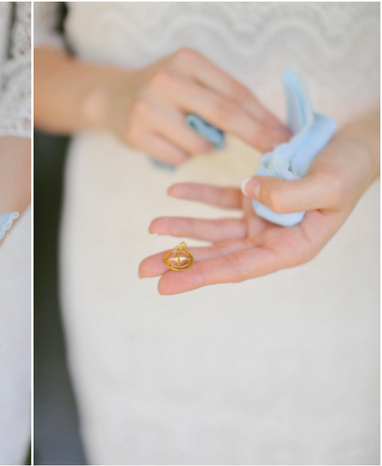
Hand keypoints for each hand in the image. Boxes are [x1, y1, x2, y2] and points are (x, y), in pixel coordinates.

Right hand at [94, 48, 289, 164]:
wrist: (111, 97)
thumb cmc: (164, 90)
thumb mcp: (191, 77)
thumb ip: (223, 95)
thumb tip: (271, 125)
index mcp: (186, 60)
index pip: (234, 91)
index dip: (263, 116)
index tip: (285, 134)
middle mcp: (165, 81)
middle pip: (223, 114)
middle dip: (255, 135)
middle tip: (277, 152)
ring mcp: (146, 108)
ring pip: (200, 144)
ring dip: (206, 147)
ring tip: (189, 134)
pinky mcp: (135, 134)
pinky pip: (178, 158)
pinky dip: (182, 155)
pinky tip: (168, 141)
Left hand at [138, 135, 377, 293]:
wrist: (358, 145)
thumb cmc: (351, 166)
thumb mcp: (331, 182)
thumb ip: (293, 193)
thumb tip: (252, 193)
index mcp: (290, 248)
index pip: (237, 268)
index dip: (199, 277)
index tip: (164, 286)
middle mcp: (272, 240)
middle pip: (217, 256)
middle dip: (179, 262)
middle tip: (142, 269)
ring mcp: (262, 220)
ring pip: (214, 231)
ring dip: (182, 229)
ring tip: (151, 228)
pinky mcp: (256, 198)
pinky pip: (221, 200)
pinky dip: (198, 196)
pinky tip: (173, 191)